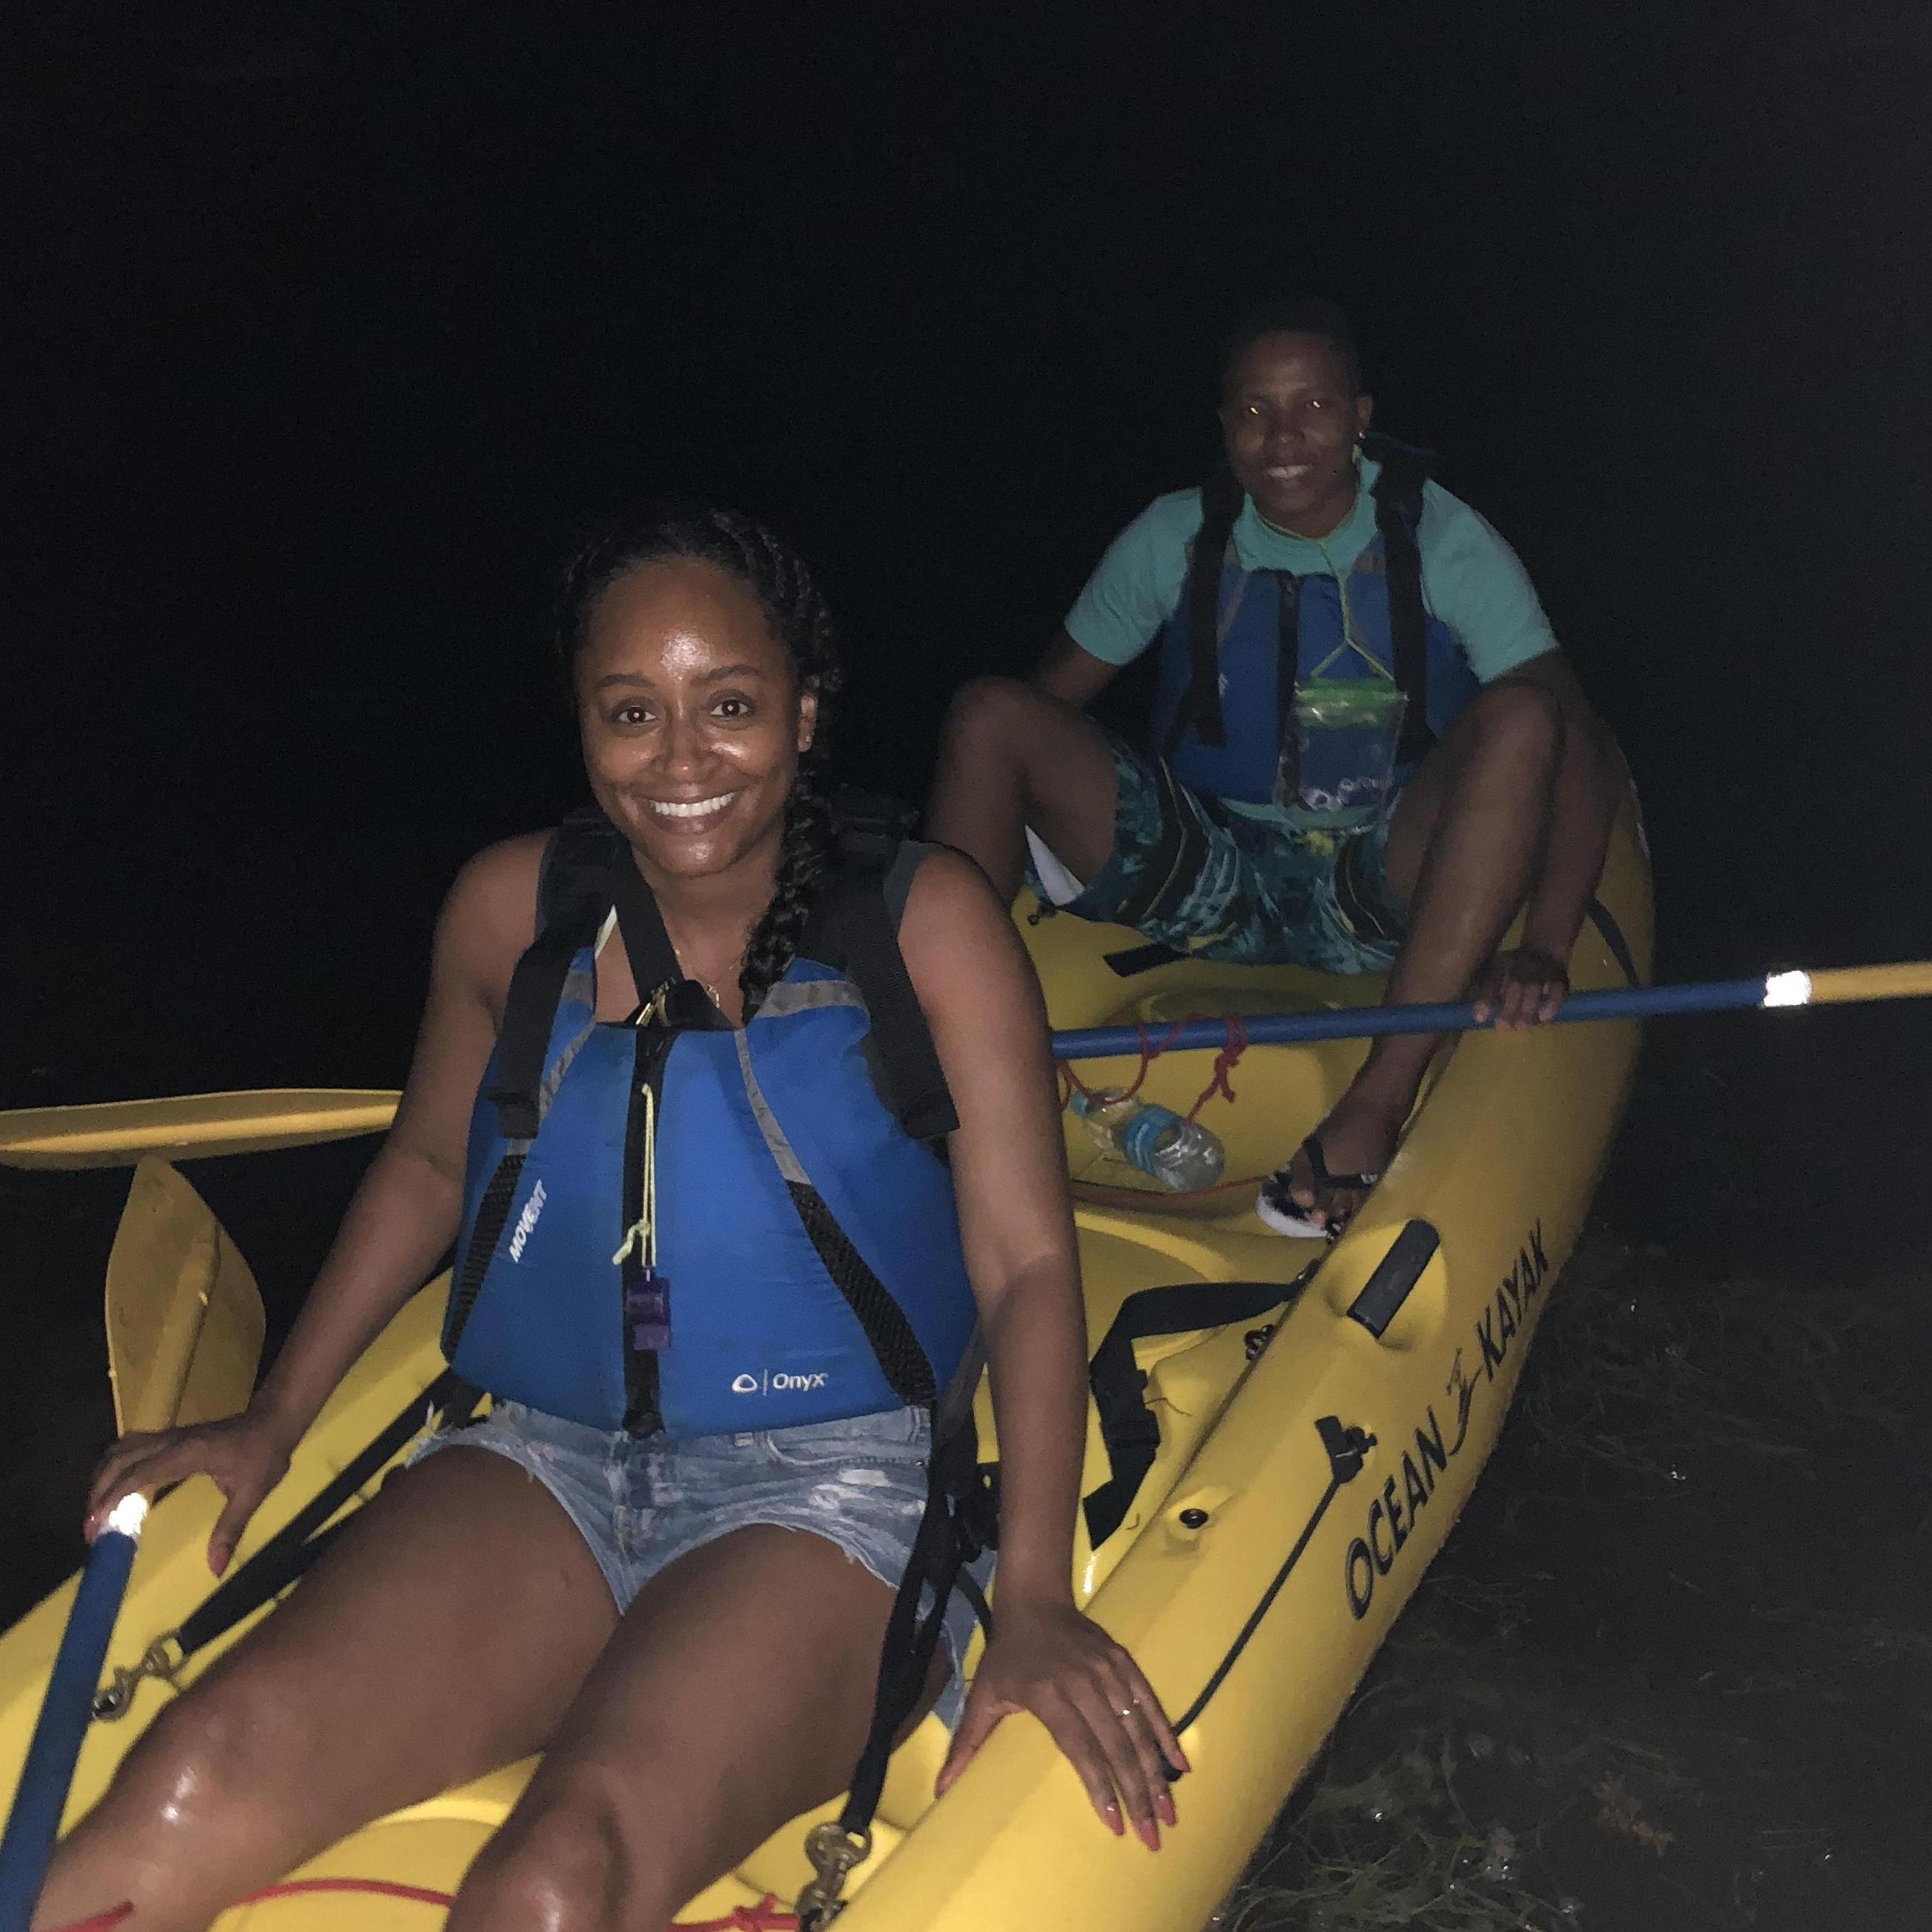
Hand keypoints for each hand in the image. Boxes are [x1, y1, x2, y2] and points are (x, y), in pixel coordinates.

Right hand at [85, 1407, 298, 1576]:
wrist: (274, 1421)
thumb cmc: (265, 1455)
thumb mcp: (253, 1493)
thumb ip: (230, 1530)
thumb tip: (215, 1569)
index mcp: (188, 1453)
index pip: (139, 1473)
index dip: (112, 1496)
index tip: (94, 1522)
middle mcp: (172, 1441)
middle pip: (121, 1459)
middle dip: (99, 1490)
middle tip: (90, 1525)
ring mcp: (171, 1435)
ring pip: (123, 1448)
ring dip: (103, 1475)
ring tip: (96, 1508)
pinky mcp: (172, 1437)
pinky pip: (133, 1446)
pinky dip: (116, 1465)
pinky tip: (114, 1485)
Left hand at [934, 1595, 1187, 1849]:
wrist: (1034, 1601)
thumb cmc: (1007, 1656)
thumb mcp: (984, 1696)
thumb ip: (967, 1744)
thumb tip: (941, 1790)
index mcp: (1049, 1695)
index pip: (1081, 1748)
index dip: (1100, 1787)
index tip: (1115, 1824)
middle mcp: (1083, 1683)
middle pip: (1117, 1746)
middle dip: (1137, 1794)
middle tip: (1152, 1836)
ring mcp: (1108, 1670)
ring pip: (1138, 1728)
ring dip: (1157, 1773)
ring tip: (1169, 1813)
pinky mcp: (1124, 1662)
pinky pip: (1150, 1702)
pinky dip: (1166, 1733)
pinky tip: (1181, 1765)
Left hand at [1470, 945, 1569, 1030]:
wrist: (1544, 953)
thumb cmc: (1511, 973)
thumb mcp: (1493, 974)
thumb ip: (1482, 992)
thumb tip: (1475, 1016)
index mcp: (1500, 963)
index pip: (1491, 979)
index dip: (1485, 999)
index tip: (1479, 1019)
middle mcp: (1521, 963)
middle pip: (1515, 983)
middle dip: (1508, 1007)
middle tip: (1502, 1028)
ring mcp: (1542, 969)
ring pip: (1535, 987)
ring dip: (1528, 1008)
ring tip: (1521, 1027)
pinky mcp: (1560, 978)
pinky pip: (1558, 990)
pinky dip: (1552, 1004)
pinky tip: (1544, 1018)